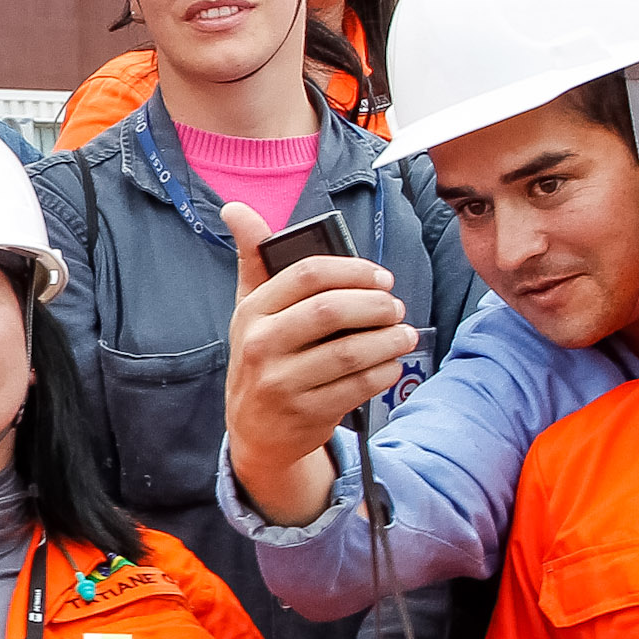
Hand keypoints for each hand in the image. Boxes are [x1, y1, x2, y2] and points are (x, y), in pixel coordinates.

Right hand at [220, 202, 413, 527]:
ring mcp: (281, 383)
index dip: (353, 270)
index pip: (307, 274)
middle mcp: (261, 345)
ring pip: (350, 352)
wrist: (255, 431)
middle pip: (331, 311)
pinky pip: (357, 387)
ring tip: (403, 334)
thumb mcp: (250, 308)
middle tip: (395, 307)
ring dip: (389, 340)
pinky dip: (384, 371)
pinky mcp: (305, 414)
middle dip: (375, 306)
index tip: (380, 277)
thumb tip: (236, 208)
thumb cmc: (262, 355)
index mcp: (252, 311)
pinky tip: (391, 363)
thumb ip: (253, 258)